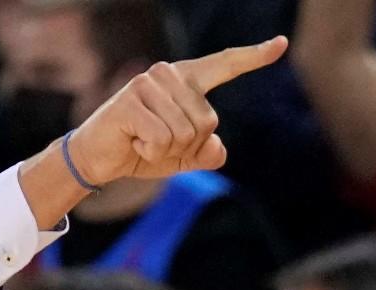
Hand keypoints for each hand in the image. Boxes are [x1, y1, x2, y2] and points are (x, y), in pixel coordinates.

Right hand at [70, 37, 288, 183]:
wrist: (96, 160)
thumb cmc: (139, 150)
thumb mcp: (181, 156)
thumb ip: (206, 153)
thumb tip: (216, 147)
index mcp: (184, 81)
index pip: (223, 66)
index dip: (253, 57)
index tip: (280, 45)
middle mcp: (167, 75)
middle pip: (207, 122)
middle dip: (185, 146)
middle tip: (155, 143)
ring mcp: (147, 85)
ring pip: (185, 133)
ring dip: (165, 151)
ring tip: (142, 142)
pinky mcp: (130, 103)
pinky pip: (162, 139)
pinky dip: (150, 152)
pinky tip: (133, 143)